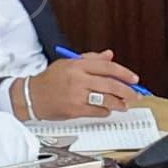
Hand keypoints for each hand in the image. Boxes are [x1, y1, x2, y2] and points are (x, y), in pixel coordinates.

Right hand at [21, 54, 143, 119]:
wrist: (32, 96)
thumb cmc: (50, 80)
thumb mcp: (68, 63)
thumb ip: (90, 59)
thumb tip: (110, 56)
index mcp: (78, 65)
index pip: (108, 67)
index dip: (124, 73)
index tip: (134, 79)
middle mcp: (78, 79)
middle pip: (111, 84)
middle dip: (127, 91)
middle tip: (135, 95)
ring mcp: (77, 95)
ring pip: (106, 99)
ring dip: (119, 103)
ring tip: (124, 104)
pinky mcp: (75, 110)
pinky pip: (97, 111)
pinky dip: (105, 111)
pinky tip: (107, 109)